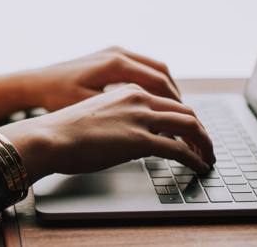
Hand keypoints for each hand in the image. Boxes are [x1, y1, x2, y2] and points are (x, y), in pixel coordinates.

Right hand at [0, 84, 214, 182]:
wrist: (49, 137)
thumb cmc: (64, 131)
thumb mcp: (97, 115)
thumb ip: (120, 119)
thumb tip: (132, 138)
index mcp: (128, 90)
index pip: (168, 101)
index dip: (184, 117)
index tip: (189, 132)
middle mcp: (139, 98)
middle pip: (185, 111)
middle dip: (200, 130)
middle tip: (205, 146)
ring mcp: (141, 118)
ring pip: (190, 125)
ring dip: (204, 143)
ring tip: (207, 157)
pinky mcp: (140, 140)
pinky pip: (179, 148)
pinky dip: (195, 158)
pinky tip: (198, 166)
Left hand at [26, 46, 180, 111]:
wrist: (37, 83)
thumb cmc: (57, 98)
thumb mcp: (89, 110)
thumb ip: (120, 117)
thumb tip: (151, 131)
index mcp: (115, 65)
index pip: (159, 83)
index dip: (175, 105)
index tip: (185, 123)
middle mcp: (118, 54)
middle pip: (162, 74)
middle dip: (177, 99)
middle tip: (187, 121)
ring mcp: (115, 52)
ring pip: (155, 69)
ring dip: (168, 91)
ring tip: (176, 113)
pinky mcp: (110, 56)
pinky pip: (142, 68)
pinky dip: (154, 84)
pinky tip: (156, 102)